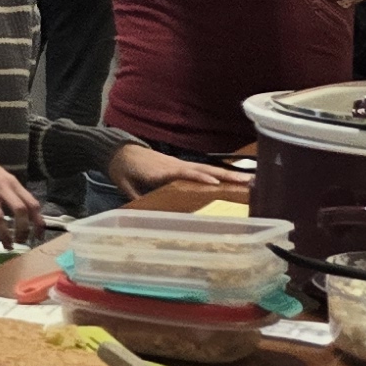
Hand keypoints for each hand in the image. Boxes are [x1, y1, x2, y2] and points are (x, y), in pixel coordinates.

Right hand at [0, 146, 45, 236]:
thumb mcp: (2, 177)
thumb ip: (12, 194)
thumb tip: (21, 217)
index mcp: (12, 183)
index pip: (32, 204)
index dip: (38, 222)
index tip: (38, 236)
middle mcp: (2, 186)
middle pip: (20, 211)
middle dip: (22, 230)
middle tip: (20, 242)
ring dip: (4, 234)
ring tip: (6, 245)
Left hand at [109, 145, 246, 200]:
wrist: (117, 151)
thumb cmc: (122, 169)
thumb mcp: (125, 185)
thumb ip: (136, 197)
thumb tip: (147, 214)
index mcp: (160, 171)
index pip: (183, 174)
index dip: (199, 177)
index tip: (215, 182)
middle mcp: (174, 165)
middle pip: (203, 169)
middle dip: (225, 175)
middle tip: (247, 181)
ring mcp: (179, 164)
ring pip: (206, 168)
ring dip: (227, 174)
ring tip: (248, 179)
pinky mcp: (180, 165)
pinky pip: (201, 169)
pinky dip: (217, 173)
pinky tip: (231, 179)